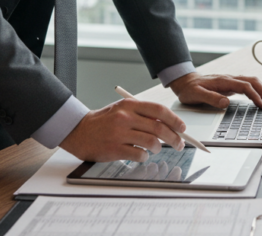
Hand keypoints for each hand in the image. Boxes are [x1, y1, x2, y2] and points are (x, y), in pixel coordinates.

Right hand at [59, 98, 185, 162]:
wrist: (79, 131)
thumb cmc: (103, 121)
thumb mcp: (122, 110)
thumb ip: (142, 114)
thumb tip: (168, 124)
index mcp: (129, 105)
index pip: (159, 110)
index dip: (174, 120)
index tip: (182, 128)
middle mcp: (125, 117)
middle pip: (159, 127)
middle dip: (174, 137)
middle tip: (179, 144)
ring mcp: (119, 133)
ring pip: (151, 142)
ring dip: (158, 148)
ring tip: (156, 149)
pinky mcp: (114, 149)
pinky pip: (139, 154)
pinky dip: (145, 156)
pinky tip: (142, 154)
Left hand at [169, 72, 261, 108]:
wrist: (185, 81)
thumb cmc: (189, 89)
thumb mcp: (196, 95)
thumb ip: (211, 98)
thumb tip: (226, 103)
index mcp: (223, 81)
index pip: (245, 86)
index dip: (255, 96)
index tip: (261, 105)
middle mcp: (229, 79)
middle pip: (252, 81)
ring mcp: (230, 81)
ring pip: (251, 81)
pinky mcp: (230, 84)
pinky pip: (247, 85)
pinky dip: (256, 90)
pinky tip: (258, 98)